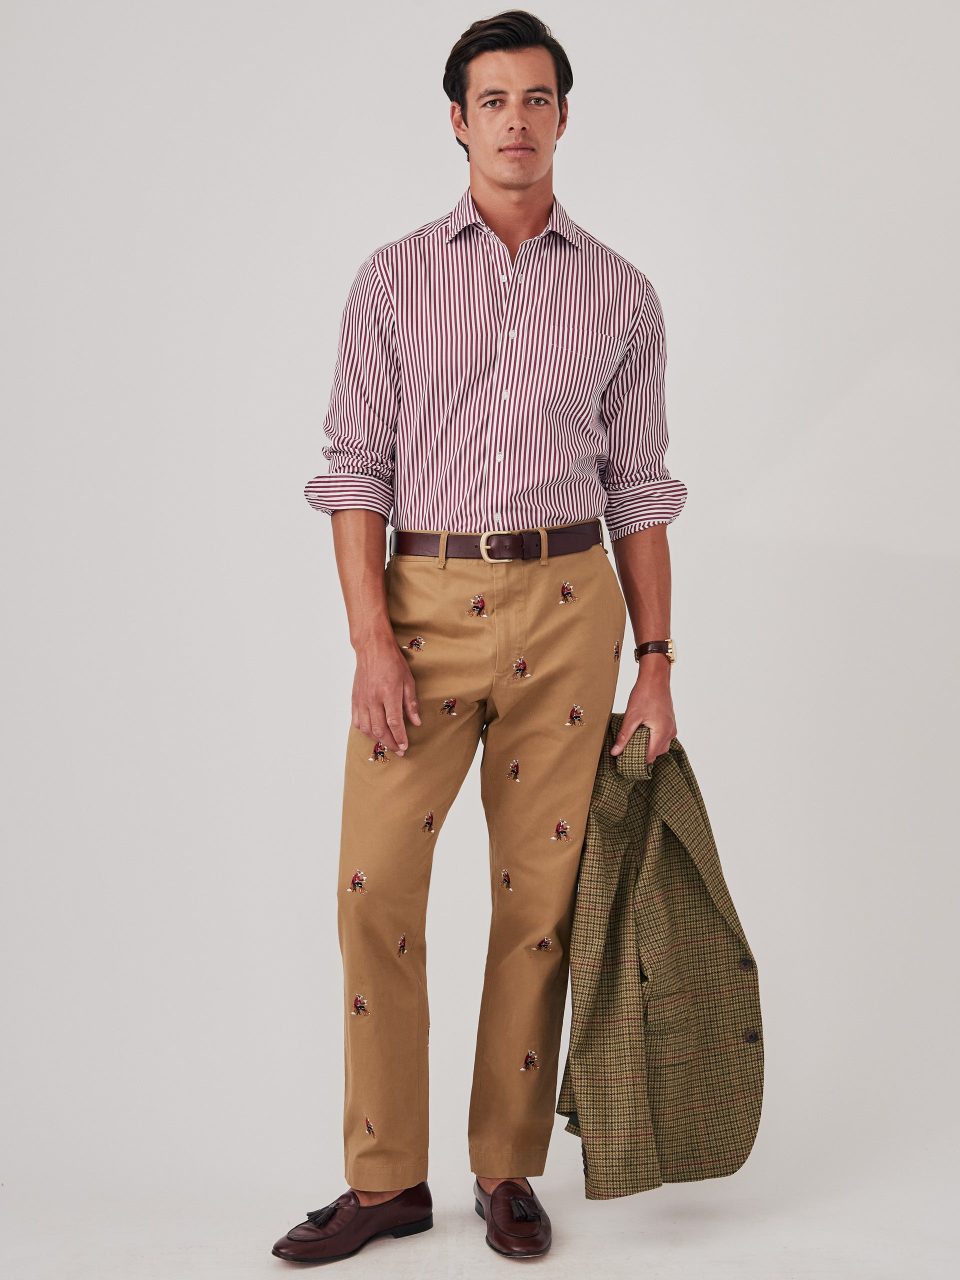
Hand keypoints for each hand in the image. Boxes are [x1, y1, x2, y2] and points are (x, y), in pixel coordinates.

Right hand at [351, 634, 421, 755]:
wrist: (372, 648)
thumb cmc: (392, 662)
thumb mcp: (408, 681)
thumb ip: (411, 703)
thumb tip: (416, 722)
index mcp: (388, 694)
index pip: (394, 723)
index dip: (400, 737)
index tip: (405, 747)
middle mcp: (373, 699)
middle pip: (380, 729)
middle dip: (390, 743)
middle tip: (399, 750)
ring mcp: (362, 700)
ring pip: (367, 728)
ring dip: (378, 739)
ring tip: (388, 743)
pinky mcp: (355, 699)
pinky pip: (357, 721)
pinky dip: (365, 730)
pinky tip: (372, 732)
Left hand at [609, 663, 675, 765]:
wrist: (656, 677)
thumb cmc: (645, 694)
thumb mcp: (631, 717)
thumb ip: (624, 736)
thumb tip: (615, 752)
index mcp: (662, 732)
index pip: (650, 757)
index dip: (637, 761)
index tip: (625, 760)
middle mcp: (670, 732)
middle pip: (656, 753)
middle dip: (642, 754)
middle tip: (626, 752)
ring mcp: (672, 727)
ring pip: (660, 746)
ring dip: (648, 747)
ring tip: (632, 743)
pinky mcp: (670, 722)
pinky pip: (662, 738)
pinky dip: (653, 739)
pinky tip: (641, 734)